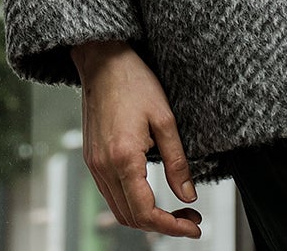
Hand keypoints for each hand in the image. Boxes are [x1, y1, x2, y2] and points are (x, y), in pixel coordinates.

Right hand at [71, 39, 202, 238]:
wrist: (102, 60)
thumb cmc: (133, 81)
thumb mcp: (165, 120)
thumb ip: (177, 163)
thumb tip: (188, 196)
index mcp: (123, 159)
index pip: (146, 213)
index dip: (173, 227)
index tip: (195, 226)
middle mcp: (103, 167)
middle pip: (131, 218)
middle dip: (163, 226)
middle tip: (190, 217)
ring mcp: (94, 164)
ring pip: (119, 210)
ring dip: (146, 217)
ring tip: (175, 210)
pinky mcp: (92, 158)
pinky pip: (110, 194)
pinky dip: (131, 204)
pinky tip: (150, 194)